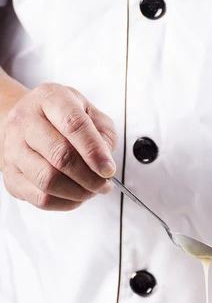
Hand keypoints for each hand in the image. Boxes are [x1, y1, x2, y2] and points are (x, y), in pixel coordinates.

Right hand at [0, 83, 116, 210]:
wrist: (25, 123)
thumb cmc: (59, 118)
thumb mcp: (87, 111)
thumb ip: (104, 133)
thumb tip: (105, 161)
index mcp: (49, 99)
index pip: (73, 124)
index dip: (94, 151)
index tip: (109, 169)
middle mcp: (25, 121)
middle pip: (61, 156)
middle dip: (90, 177)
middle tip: (104, 183)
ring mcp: (14, 149)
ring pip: (49, 181)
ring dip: (78, 192)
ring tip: (92, 190)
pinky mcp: (12, 176)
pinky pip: (41, 198)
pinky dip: (66, 203)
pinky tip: (76, 196)